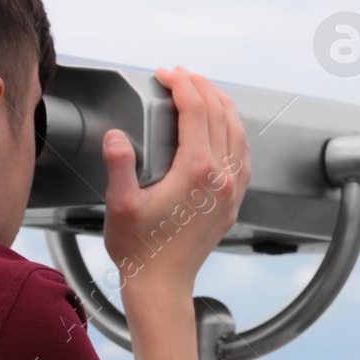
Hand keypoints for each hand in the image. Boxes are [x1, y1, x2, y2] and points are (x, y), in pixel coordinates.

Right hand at [100, 67, 251, 298]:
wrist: (162, 284)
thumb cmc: (141, 249)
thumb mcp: (120, 204)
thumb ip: (119, 165)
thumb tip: (117, 136)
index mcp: (196, 170)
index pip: (196, 111)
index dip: (180, 85)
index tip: (164, 74)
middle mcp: (221, 177)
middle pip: (221, 115)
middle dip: (201, 87)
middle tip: (181, 75)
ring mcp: (231, 190)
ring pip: (238, 133)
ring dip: (222, 106)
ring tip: (203, 92)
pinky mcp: (232, 202)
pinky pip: (243, 156)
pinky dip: (233, 132)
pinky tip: (222, 129)